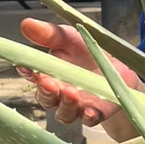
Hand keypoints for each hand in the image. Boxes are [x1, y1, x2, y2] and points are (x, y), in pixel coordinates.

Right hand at [18, 18, 137, 126]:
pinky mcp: (96, 113)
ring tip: (70, 92)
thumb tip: (26, 24)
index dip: (28, 72)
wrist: (119, 67)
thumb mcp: (70, 37)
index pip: (33, 76)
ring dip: (66, 104)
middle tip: (49, 82)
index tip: (25, 67)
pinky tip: (90, 112)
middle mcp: (58, 94)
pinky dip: (89, 116)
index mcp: (48, 74)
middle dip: (46, 91)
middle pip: (46, 98)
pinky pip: (90, 119)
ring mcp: (77, 107)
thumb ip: (50, 34)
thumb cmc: (87, 53)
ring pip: (64, 113)